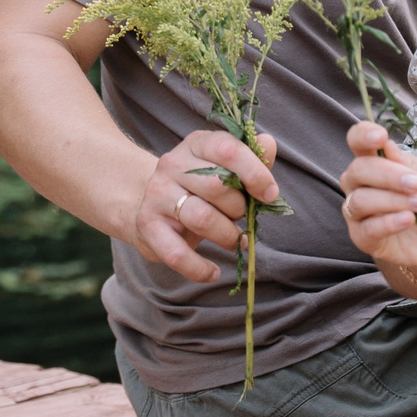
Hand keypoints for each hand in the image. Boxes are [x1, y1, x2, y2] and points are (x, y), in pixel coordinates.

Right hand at [128, 129, 278, 283]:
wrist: (147, 203)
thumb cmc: (197, 186)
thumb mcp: (222, 167)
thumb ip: (250, 158)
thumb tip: (269, 144)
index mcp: (196, 145)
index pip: (227, 149)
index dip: (255, 173)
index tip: (270, 194)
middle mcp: (172, 164)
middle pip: (218, 186)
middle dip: (240, 208)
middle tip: (240, 217)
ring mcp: (157, 195)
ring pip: (202, 219)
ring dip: (228, 236)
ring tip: (233, 241)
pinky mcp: (148, 226)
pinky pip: (177, 254)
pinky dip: (200, 268)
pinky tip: (212, 271)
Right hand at [339, 121, 416, 300]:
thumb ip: (413, 164)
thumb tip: (388, 147)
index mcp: (375, 161)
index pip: (357, 141)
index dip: (363, 135)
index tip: (380, 137)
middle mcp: (360, 184)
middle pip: (357, 170)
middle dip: (387, 174)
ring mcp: (359, 212)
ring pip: (361, 200)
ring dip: (393, 200)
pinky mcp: (364, 238)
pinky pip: (367, 229)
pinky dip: (389, 222)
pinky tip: (409, 219)